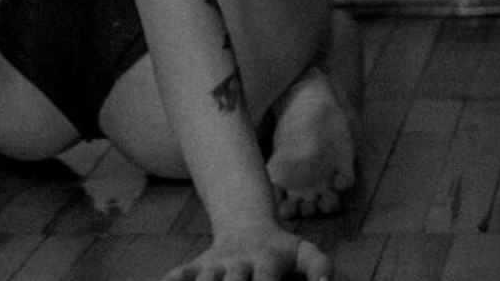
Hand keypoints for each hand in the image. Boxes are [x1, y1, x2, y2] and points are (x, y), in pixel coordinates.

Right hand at [161, 227, 331, 280]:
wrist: (246, 225)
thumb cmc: (282, 250)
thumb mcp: (305, 252)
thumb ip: (320, 266)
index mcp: (266, 260)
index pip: (266, 279)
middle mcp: (239, 263)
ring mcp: (216, 265)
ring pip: (205, 278)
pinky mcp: (199, 266)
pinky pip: (180, 275)